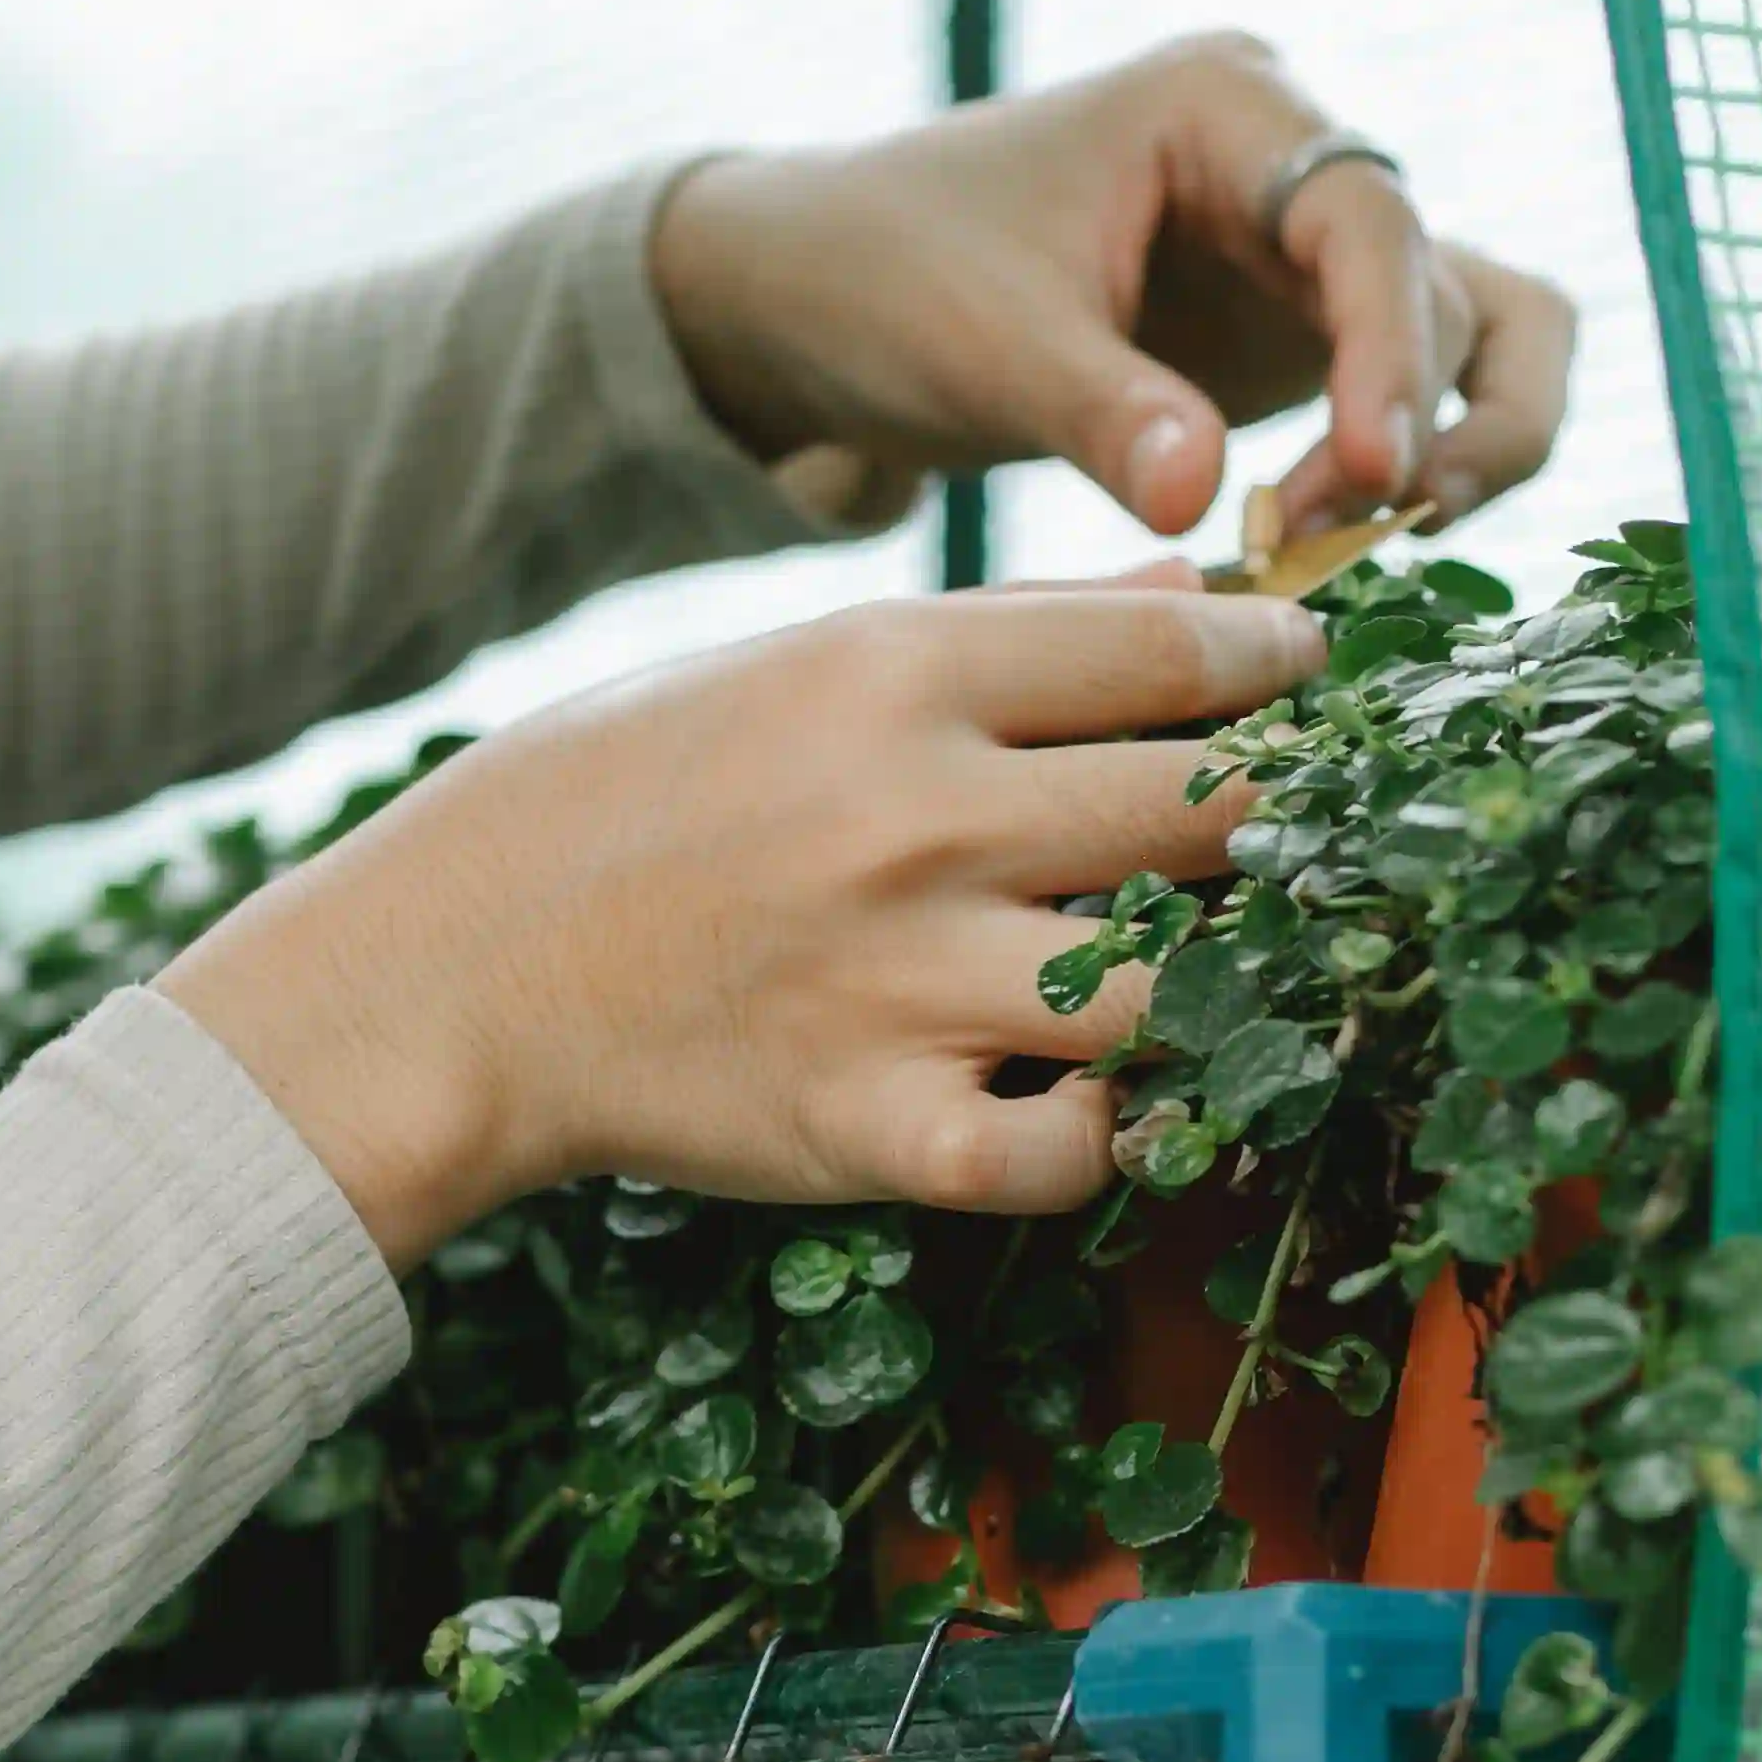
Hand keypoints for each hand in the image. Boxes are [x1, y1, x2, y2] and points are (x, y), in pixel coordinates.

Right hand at [154, 585, 1325, 1268]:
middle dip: (1280, 821)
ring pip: (1178, 989)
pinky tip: (1080, 1097)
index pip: (1174, 659)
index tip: (1313, 687)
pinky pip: (1071, 1155)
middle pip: (1213, 813)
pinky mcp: (873, 1128)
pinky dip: (1103, 1134)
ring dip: (1219, 985)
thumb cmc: (616, 798)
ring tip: (1213, 970)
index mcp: (889, 676)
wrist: (449, 972)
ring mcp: (902, 982)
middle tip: (1300, 833)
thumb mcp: (787, 667)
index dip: (1281, 672)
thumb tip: (1197, 606)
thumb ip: (1003, 637)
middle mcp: (916, 820)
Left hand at [646, 33, 1578, 543]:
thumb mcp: (978, 344)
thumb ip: (1100, 414)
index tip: (1376, 475)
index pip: (1369, 218)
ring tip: (1358, 546)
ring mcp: (1307, 248)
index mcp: (1221, 105)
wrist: (815, 298)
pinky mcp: (1303, 333)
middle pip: (1436, 287)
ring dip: (1450, 443)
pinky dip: (1424, 458)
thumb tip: (1208, 501)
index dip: (1392, 351)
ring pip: (1473, 333)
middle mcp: (1292, 158)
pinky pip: (1429, 383)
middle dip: (1407, 423)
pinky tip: (1350, 540)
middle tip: (1323, 540)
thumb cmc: (883, 278)